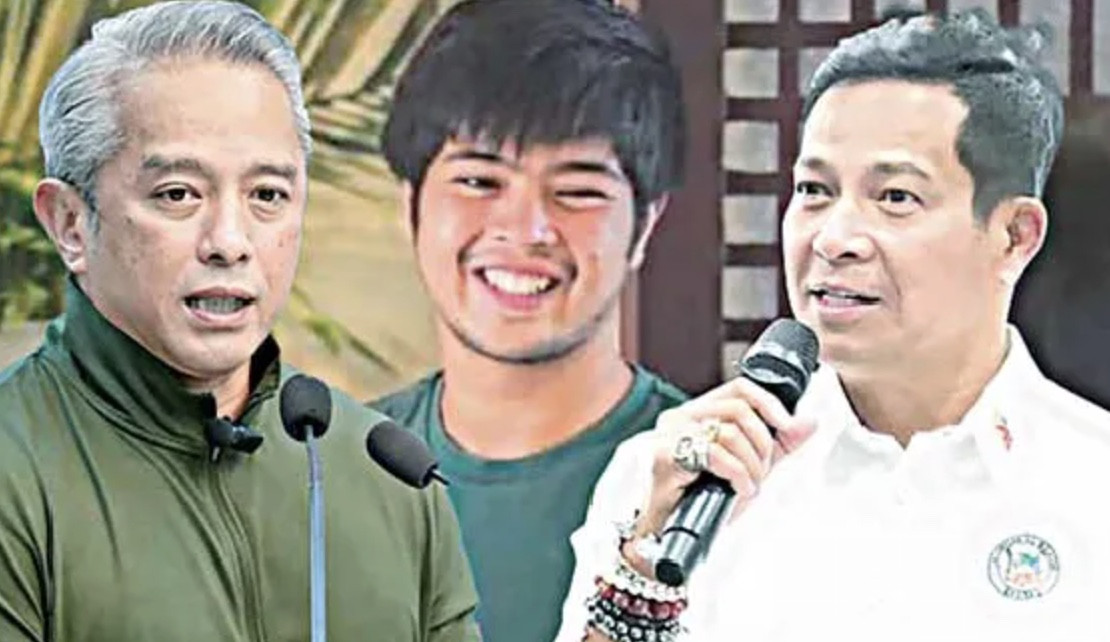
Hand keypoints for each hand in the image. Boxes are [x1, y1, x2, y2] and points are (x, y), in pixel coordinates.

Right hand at [635, 377, 816, 539]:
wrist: (667, 533)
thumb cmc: (700, 500)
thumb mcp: (748, 466)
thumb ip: (778, 444)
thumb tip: (808, 422)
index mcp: (698, 413)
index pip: (739, 388)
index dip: (769, 403)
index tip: (787, 427)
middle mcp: (681, 417)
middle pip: (738, 410)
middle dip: (762, 445)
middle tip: (761, 473)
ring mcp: (670, 434)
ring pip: (730, 432)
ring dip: (751, 465)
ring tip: (748, 485)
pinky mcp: (665, 455)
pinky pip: (715, 455)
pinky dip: (737, 474)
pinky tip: (738, 489)